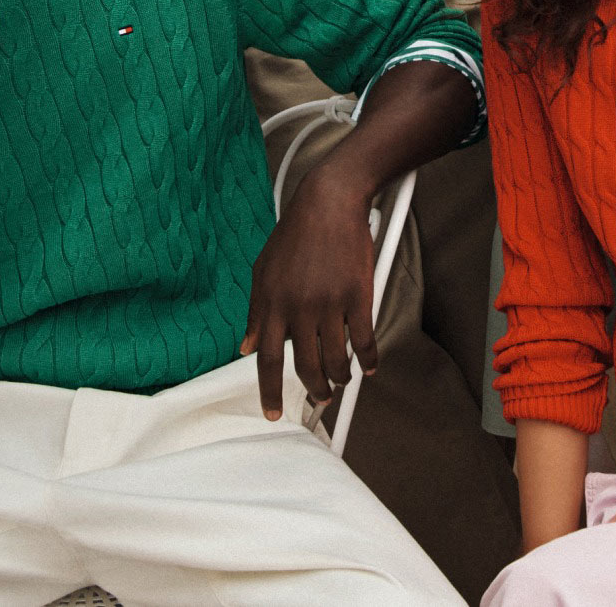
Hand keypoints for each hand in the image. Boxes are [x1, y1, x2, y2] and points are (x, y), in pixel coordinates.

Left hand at [240, 166, 378, 420]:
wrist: (328, 202)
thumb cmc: (294, 234)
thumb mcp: (262, 272)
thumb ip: (256, 312)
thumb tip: (247, 346)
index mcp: (272, 304)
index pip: (268, 361)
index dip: (269, 393)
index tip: (273, 413)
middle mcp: (299, 308)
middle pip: (306, 368)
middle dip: (314, 390)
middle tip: (320, 398)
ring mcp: (331, 303)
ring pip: (337, 360)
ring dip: (340, 378)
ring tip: (341, 380)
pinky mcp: (359, 296)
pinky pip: (365, 340)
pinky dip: (368, 359)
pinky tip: (368, 365)